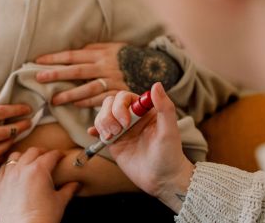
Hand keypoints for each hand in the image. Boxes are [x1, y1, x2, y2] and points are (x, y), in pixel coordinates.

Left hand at [0, 148, 79, 222]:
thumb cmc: (42, 218)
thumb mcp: (60, 202)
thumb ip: (69, 189)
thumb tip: (76, 184)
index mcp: (39, 170)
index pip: (51, 155)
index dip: (58, 154)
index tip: (62, 156)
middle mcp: (22, 169)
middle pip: (33, 151)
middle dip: (42, 152)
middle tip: (48, 157)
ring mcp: (8, 176)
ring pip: (15, 156)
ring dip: (24, 156)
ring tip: (30, 161)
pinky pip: (3, 169)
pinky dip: (10, 167)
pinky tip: (14, 171)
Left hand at [35, 43, 129, 106]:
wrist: (154, 66)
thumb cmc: (127, 56)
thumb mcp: (112, 47)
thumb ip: (94, 49)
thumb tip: (75, 52)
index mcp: (100, 53)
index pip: (73, 55)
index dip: (55, 58)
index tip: (39, 61)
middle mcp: (104, 66)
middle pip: (76, 71)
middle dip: (56, 74)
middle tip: (39, 78)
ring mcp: (112, 80)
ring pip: (87, 88)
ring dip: (70, 94)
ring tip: (55, 100)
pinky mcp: (119, 93)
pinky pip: (101, 99)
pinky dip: (88, 103)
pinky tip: (76, 104)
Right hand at [89, 83, 194, 211]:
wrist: (162, 179)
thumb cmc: (170, 154)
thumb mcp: (169, 130)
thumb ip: (165, 107)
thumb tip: (156, 84)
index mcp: (145, 110)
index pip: (125, 97)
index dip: (120, 106)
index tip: (126, 122)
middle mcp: (132, 117)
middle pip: (110, 103)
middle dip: (109, 115)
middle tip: (118, 131)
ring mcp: (122, 129)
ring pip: (102, 115)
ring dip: (102, 123)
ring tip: (111, 137)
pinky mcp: (114, 142)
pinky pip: (99, 130)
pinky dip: (95, 130)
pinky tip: (94, 134)